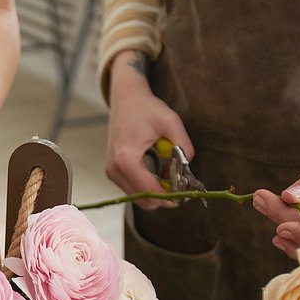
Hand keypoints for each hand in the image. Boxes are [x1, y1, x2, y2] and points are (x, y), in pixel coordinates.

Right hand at [106, 50, 193, 209]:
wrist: (126, 99)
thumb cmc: (147, 108)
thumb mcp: (171, 122)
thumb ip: (183, 148)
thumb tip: (187, 173)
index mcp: (126, 159)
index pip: (151, 192)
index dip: (172, 197)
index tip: (188, 192)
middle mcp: (115, 169)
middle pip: (144, 201)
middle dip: (166, 197)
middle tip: (183, 186)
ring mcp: (111, 172)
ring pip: (139, 198)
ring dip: (158, 193)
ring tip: (173, 177)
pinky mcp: (113, 172)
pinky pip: (134, 190)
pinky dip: (149, 187)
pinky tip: (161, 175)